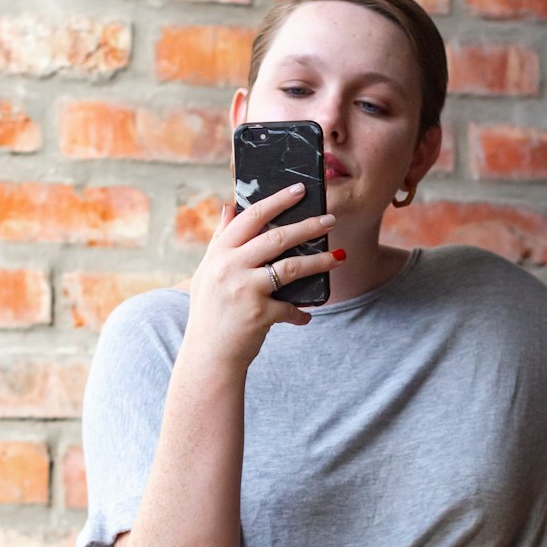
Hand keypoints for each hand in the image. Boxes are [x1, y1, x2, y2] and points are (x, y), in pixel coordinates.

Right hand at [184, 183, 340, 370]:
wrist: (207, 356)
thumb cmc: (209, 312)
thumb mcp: (207, 273)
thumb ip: (219, 239)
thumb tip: (229, 205)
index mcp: (219, 253)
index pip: (251, 217)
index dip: (277, 200)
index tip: (299, 190)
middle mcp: (229, 267)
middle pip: (277, 237)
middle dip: (308, 226)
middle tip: (330, 219)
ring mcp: (244, 289)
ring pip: (291, 266)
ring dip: (320, 261)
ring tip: (339, 256)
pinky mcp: (258, 313)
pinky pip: (290, 308)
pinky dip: (300, 313)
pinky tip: (307, 316)